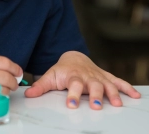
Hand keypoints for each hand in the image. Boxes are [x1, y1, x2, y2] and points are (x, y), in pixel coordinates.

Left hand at [24, 51, 140, 109]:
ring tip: (117, 104)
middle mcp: (86, 76)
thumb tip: (28, 94)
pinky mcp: (105, 77)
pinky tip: (134, 96)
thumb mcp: (50, 76)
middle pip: (92, 85)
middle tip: (96, 105)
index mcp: (72, 76)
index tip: (72, 105)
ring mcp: (97, 76)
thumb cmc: (62, 69)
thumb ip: (40, 86)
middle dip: (95, 95)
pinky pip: (117, 81)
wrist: (73, 57)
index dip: (73, 95)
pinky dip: (126, 88)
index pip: (73, 85)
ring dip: (112, 93)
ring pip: (106, 84)